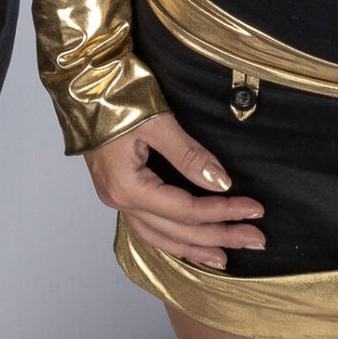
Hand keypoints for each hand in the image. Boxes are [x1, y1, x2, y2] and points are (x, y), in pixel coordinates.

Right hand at [84, 110, 265, 270]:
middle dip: (218, 237)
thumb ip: (189, 155)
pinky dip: (172, 237)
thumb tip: (221, 182)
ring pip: (159, 236)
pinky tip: (188, 243)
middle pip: (176, 230)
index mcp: (128, 186)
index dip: (223, 212)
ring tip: (224, 258)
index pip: (186, 210)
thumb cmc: (115, 94)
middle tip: (254, 239)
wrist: (82, 80)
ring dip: (194, 246)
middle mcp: (119, 199)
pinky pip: (148, 225)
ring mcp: (116, 197)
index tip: (254, 210)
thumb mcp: (157, 121)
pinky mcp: (118, 189)